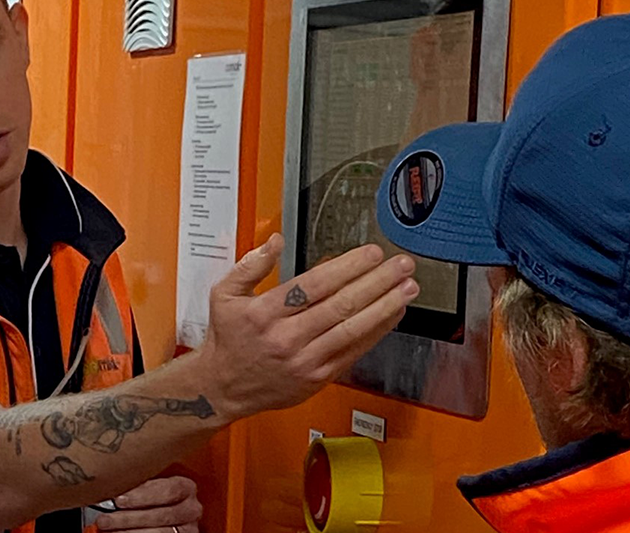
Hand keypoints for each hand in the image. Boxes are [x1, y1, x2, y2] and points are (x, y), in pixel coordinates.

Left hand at [95, 476, 200, 531]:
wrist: (160, 512)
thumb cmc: (152, 495)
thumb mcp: (150, 485)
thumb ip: (140, 483)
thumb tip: (113, 483)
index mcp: (186, 488)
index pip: (169, 490)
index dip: (143, 495)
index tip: (119, 500)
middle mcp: (191, 509)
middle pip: (161, 515)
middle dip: (129, 518)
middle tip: (105, 519)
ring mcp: (188, 529)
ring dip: (129, 532)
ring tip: (108, 529)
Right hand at [199, 234, 416, 420]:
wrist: (222, 388)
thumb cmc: (227, 339)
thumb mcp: (223, 294)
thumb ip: (250, 265)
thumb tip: (275, 241)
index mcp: (264, 313)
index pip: (314, 285)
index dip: (347, 267)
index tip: (371, 253)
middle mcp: (286, 337)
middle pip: (340, 305)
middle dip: (376, 282)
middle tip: (401, 266)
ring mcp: (305, 360)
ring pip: (352, 329)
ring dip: (384, 307)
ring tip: (407, 288)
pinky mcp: (317, 378)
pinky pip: (353, 352)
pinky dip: (376, 332)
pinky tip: (392, 315)